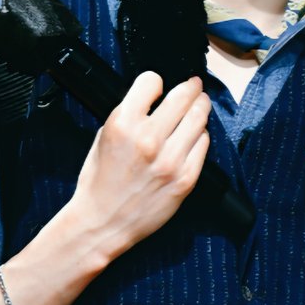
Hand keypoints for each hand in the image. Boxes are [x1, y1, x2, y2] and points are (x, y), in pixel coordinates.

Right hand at [68, 71, 210, 261]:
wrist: (103, 223)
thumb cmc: (100, 182)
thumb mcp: (103, 136)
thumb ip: (129, 114)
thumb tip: (153, 97)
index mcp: (123, 124)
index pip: (151, 81)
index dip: (155, 81)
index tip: (159, 86)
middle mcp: (148, 139)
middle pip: (183, 95)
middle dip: (191, 86)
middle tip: (194, 85)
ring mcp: (170, 159)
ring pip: (199, 117)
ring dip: (201, 106)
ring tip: (200, 104)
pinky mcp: (185, 178)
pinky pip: (203, 144)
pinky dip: (201, 135)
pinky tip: (195, 135)